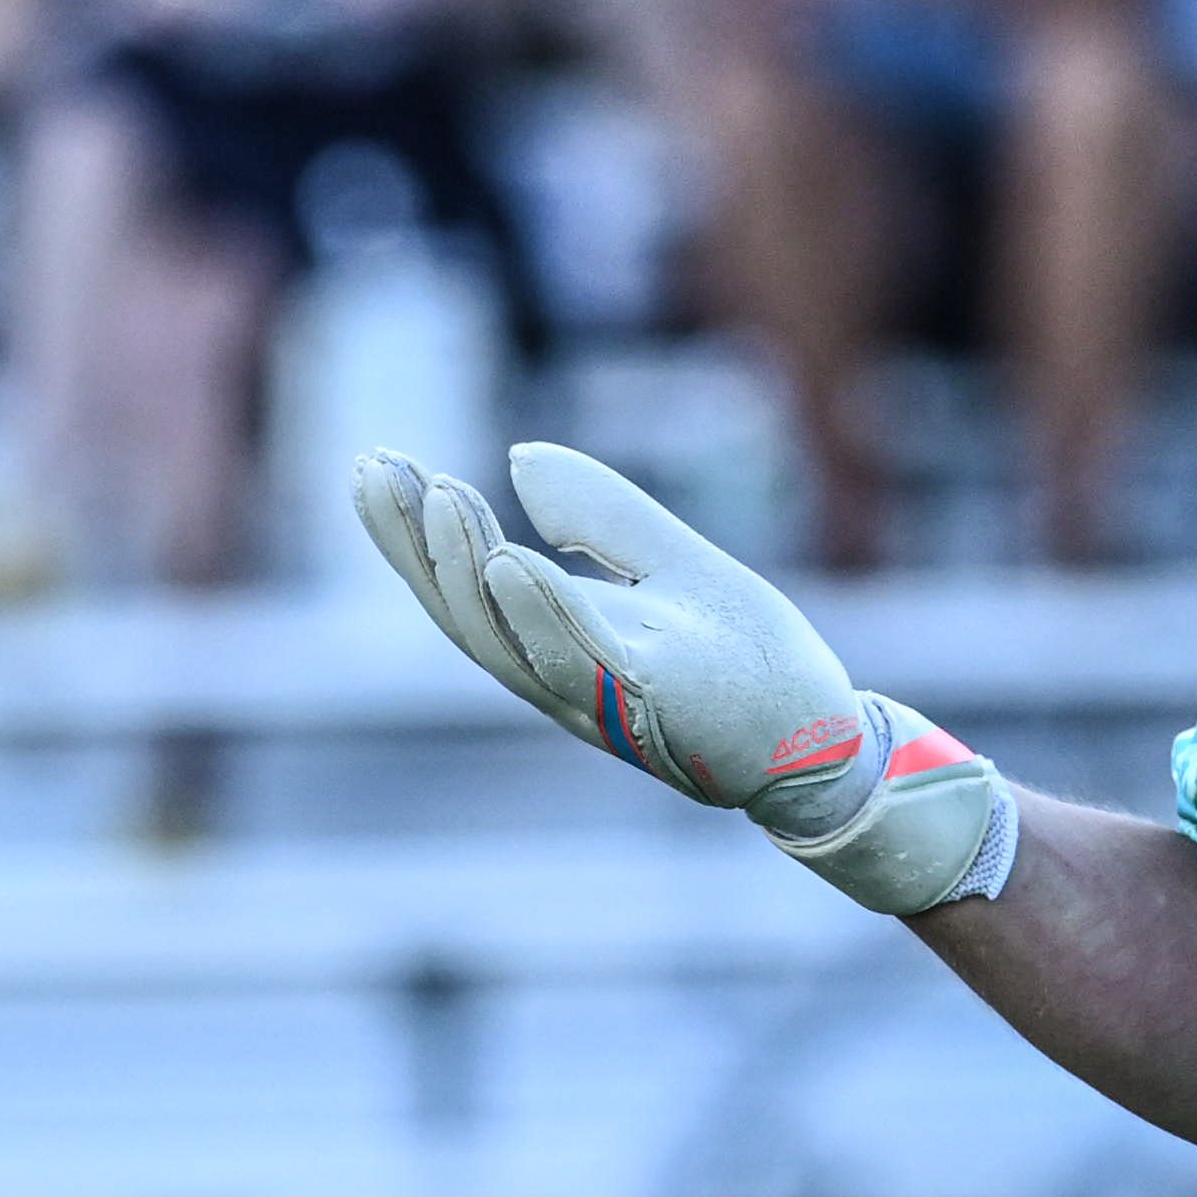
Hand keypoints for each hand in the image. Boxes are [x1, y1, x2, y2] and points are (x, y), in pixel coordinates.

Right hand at [349, 441, 1016, 912]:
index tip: (373, 464)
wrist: (825, 739)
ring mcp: (608, 701)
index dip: (414, 535)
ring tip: (438, 497)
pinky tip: (510, 563)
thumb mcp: (671, 564)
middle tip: (371, 471)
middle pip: (464, 617)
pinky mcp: (660, 709)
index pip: (469, 588)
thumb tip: (522, 457)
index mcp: (559, 648)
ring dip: (466, 570)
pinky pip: (586, 663)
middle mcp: (565, 681)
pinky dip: (542, 615)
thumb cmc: (748, 661)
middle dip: (412, 546)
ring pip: (510, 643)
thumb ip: (603, 517)